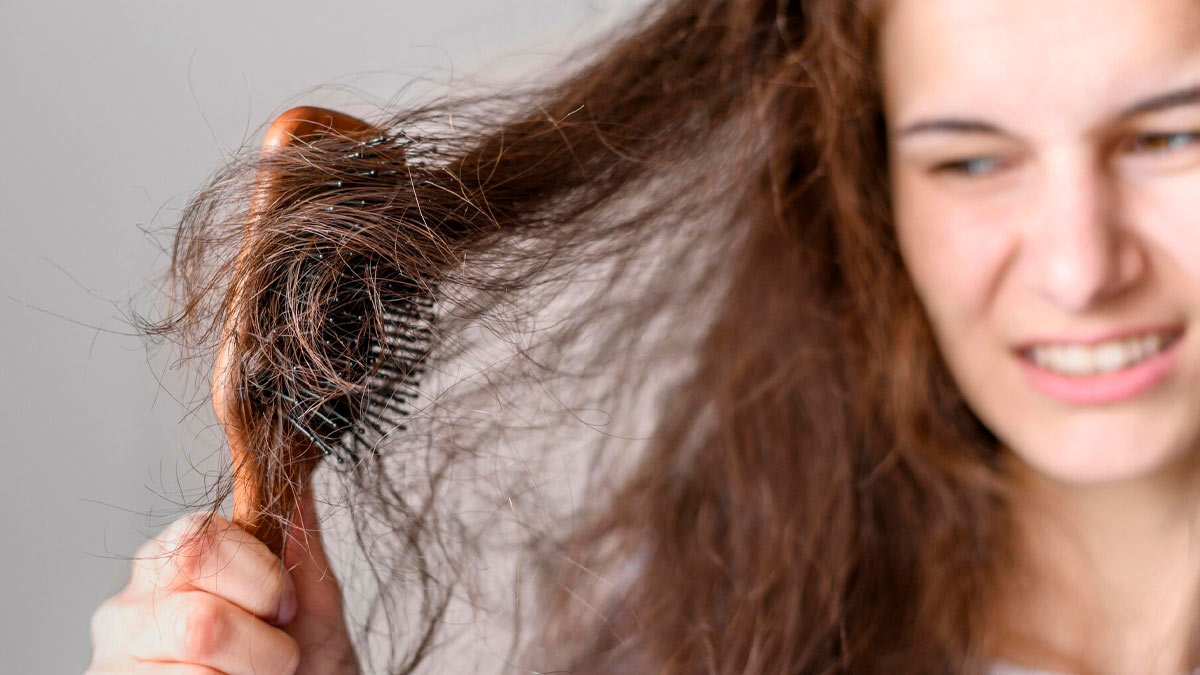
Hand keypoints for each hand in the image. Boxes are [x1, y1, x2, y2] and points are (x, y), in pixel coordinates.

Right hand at [87, 487, 358, 673]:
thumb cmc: (302, 667)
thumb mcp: (313, 608)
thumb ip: (300, 548)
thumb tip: (293, 479)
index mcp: (176, 560)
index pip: (203, 539)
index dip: (263, 581)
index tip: (286, 610)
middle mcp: (130, 606)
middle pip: (199, 620)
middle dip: (260, 649)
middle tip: (277, 659)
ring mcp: (113, 661)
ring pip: (192, 669)